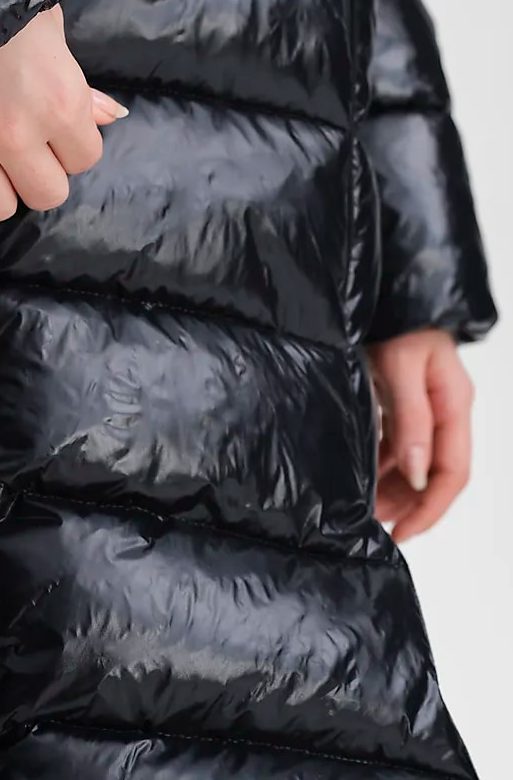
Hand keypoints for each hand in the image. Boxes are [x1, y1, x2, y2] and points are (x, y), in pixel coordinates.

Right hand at [0, 5, 126, 221]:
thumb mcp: (50, 27)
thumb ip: (81, 85)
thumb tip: (112, 117)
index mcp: (59, 102)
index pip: (85, 159)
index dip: (71, 143)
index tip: (52, 123)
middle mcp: (15, 132)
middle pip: (45, 195)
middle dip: (37, 172)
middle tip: (19, 144)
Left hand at [366, 328, 474, 542]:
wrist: (381, 287)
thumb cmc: (394, 318)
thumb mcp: (401, 365)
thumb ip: (411, 419)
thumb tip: (418, 472)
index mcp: (454, 403)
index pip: (455, 471)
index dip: (432, 508)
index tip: (405, 532)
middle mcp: (442, 409)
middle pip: (436, 472)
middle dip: (410, 504)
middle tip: (378, 527)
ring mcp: (422, 405)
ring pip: (415, 461)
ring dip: (395, 488)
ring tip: (368, 509)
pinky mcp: (400, 399)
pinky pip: (397, 442)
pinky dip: (382, 463)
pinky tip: (365, 477)